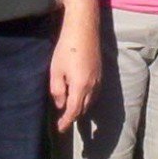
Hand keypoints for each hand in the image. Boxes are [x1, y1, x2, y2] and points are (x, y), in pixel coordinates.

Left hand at [49, 14, 100, 131]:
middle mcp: (93, 86)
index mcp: (80, 87)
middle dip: (74, 117)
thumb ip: (57, 90)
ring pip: (90, 102)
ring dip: (81, 108)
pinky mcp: (101, 74)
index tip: (60, 129)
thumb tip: (61, 105)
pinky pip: (95, 94)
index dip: (66, 122)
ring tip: (70, 111)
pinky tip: (80, 97)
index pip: (73, 111)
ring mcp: (99, 80)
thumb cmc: (66, 48)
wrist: (84, 29)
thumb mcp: (56, 70)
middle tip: (63, 122)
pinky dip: (87, 100)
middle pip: (83, 109)